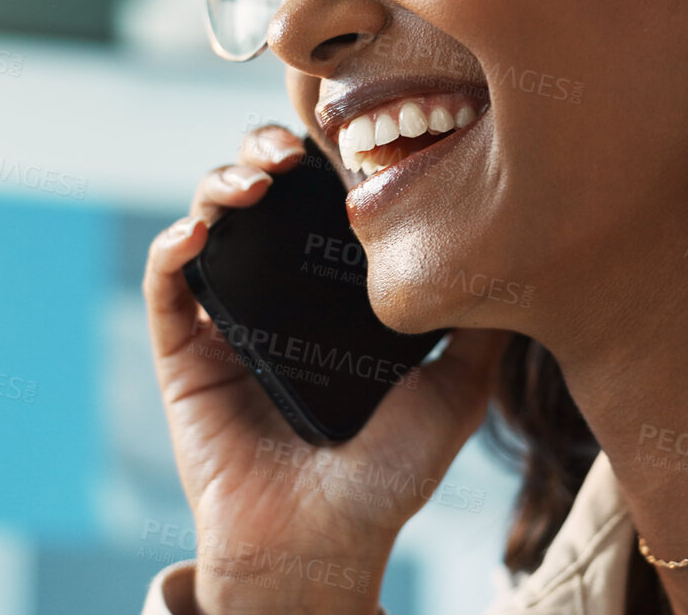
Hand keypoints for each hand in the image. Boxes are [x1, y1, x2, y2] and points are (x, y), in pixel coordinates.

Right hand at [144, 123, 509, 613]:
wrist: (322, 550)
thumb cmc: (386, 482)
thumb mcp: (455, 396)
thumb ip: (482, 333)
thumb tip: (521, 260)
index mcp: (335, 296)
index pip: (323, 202)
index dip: (330, 159)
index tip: (352, 137)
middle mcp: (280, 295)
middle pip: (261, 194)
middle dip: (266, 152)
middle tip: (290, 151)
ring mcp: (228, 320)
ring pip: (208, 221)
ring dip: (220, 182)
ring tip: (253, 183)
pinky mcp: (183, 354)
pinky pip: (166, 287)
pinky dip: (170, 247)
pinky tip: (196, 233)